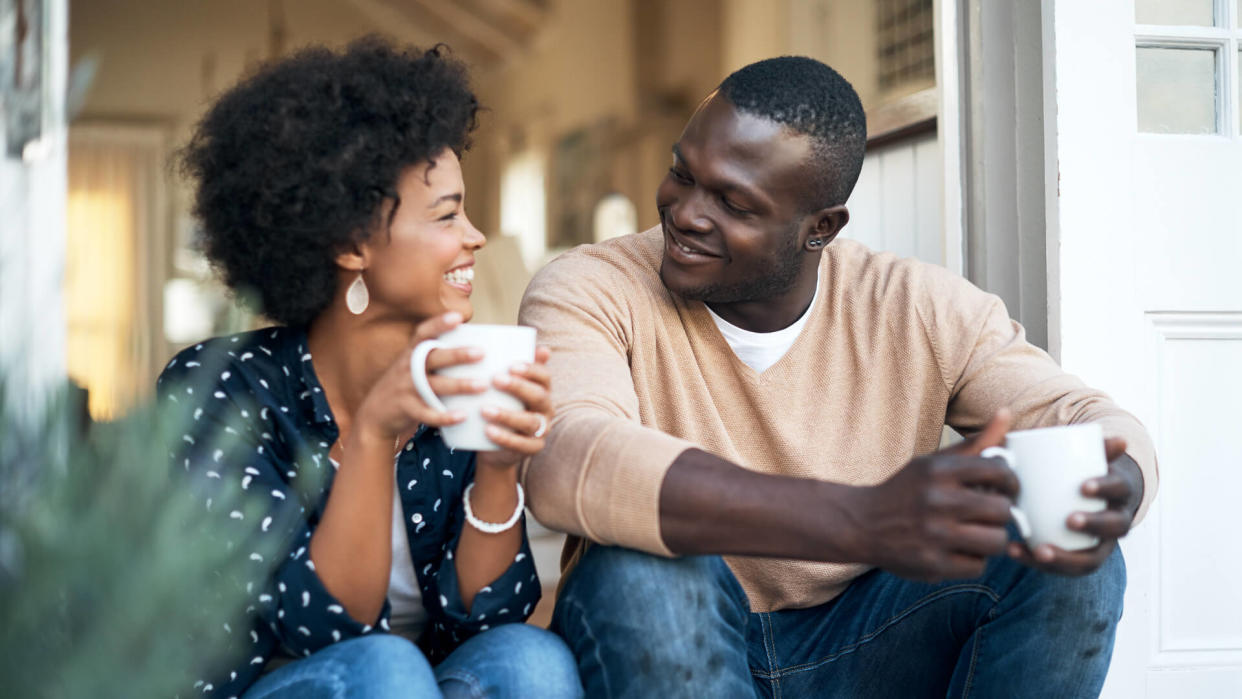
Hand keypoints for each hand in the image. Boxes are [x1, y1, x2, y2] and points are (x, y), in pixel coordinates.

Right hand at [353, 312, 484, 444]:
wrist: (375, 414)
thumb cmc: (405, 386)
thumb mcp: (412, 366)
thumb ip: (434, 356)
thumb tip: (473, 344)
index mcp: (410, 354)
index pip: (423, 333)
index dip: (439, 324)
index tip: (458, 317)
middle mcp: (407, 368)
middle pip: (433, 358)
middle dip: (457, 355)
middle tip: (481, 352)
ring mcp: (406, 389)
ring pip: (434, 386)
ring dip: (459, 385)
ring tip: (482, 385)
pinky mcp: (406, 409)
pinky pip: (427, 413)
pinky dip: (444, 416)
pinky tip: (463, 416)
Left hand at [476, 345, 553, 470]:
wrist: (494, 447)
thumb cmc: (499, 408)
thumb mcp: (502, 389)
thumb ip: (507, 369)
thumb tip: (511, 343)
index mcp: (542, 390)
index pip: (544, 376)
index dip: (531, 370)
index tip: (511, 365)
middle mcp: (546, 409)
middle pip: (539, 396)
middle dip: (519, 387)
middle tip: (495, 379)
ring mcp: (541, 431)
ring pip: (530, 421)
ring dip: (508, 414)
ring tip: (484, 409)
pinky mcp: (532, 449)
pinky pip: (521, 444)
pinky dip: (505, 437)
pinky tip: (488, 430)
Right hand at [850, 410, 1018, 581]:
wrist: (861, 524)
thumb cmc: (907, 491)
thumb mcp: (934, 462)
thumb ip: (975, 443)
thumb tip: (1007, 413)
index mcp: (939, 471)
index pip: (1000, 471)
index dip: (1010, 481)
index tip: (1004, 487)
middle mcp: (937, 501)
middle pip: (1003, 510)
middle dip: (1001, 512)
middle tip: (989, 513)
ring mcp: (934, 535)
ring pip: (996, 541)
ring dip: (991, 538)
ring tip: (977, 533)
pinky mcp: (932, 564)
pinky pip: (978, 566)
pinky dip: (973, 559)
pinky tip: (958, 549)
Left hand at [1006, 437, 1139, 575]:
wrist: (1088, 496)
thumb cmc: (1081, 471)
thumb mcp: (1086, 456)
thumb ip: (1090, 444)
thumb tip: (1117, 438)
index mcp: (1118, 493)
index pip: (1119, 490)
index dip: (1104, 488)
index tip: (1083, 485)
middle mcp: (1115, 522)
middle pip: (1113, 528)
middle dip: (1093, 525)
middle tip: (1069, 519)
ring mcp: (1098, 545)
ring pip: (1089, 559)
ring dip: (1065, 557)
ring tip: (1038, 550)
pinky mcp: (1077, 559)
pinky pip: (1063, 568)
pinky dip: (1038, 562)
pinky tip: (1015, 551)